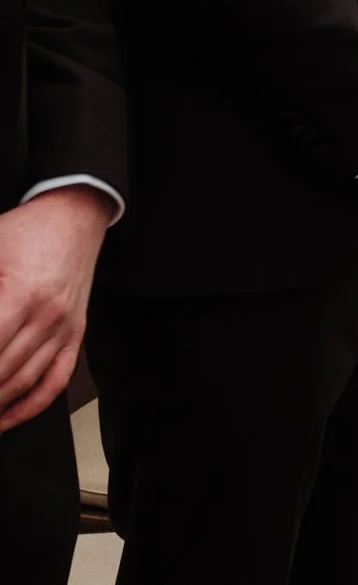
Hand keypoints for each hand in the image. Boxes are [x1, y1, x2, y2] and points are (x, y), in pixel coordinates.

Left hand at [0, 185, 111, 429]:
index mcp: (22, 295)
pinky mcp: (75, 334)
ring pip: (23, 383)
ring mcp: (65, 328)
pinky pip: (55, 381)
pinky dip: (29, 406)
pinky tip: (6, 417)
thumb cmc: (28, 230)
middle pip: (1, 373)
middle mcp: (48, 317)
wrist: (75, 215)